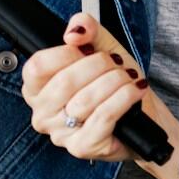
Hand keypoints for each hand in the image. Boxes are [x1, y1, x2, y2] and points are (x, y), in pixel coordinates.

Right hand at [21, 13, 176, 166]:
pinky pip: (102, 117)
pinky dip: (123, 99)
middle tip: (116, 64)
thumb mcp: (102, 47)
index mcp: (37, 89)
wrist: (142, 113)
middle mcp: (42, 114)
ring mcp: (60, 134)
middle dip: (98, 66)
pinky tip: (134, 91)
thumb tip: (75, 31)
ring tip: (128, 78)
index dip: (67, 53)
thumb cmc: (115, 83)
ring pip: (85, 100)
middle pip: (64, 82)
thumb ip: (88, 30)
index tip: (89, 50)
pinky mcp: (82, 147)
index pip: (37, 66)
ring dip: (115, 82)